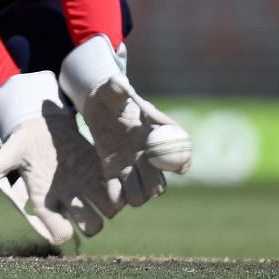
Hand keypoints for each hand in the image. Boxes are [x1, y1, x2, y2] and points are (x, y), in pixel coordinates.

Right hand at [0, 71, 116, 245]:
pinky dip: (118, 188)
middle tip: (88, 204)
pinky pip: (117, 191)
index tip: (62, 216)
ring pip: (109, 212)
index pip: (58, 232)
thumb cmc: (23, 142)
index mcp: (45, 202)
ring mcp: (87, 189)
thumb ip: (0, 162)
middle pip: (92, 227)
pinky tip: (109, 175)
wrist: (42, 127)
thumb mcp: (9, 150)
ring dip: (110, 204)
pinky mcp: (100, 175)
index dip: (61, 229)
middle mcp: (69, 201)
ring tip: (104, 187)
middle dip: (92, 221)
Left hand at [60, 35, 192, 207]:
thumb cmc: (110, 95)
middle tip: (135, 173)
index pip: (181, 155)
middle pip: (160, 183)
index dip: (179, 163)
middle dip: (151, 185)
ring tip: (122, 180)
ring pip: (144, 192)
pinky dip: (117, 195)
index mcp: (159, 137)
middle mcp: (150, 156)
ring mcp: (134, 167)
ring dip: (135, 193)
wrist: (97, 105)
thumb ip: (118, 88)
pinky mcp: (115, 173)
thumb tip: (121, 83)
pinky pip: (121, 192)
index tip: (162, 159)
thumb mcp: (112, 89)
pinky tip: (110, 188)